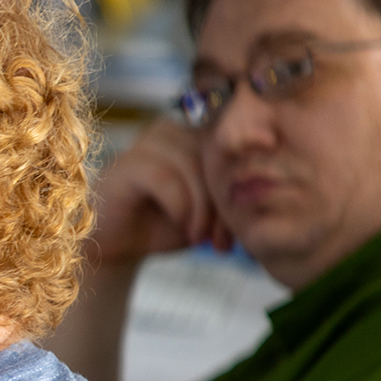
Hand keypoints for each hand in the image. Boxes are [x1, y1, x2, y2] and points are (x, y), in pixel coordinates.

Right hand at [92, 117, 231, 266]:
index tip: (238, 231)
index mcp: (189, 136)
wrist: (113, 249)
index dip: (237, 191)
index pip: (227, 153)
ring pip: (192, 166)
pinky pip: (165, 178)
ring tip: (200, 238)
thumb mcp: (206, 212)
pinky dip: (181, 208)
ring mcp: (143, 145)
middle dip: (221, 203)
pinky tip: (183, 229)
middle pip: (212, 158)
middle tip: (222, 242)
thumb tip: (267, 193)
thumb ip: (228, 195)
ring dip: (202, 208)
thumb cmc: (161, 227)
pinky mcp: (124, 164)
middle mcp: (167, 132)